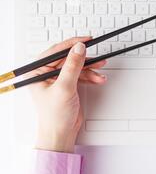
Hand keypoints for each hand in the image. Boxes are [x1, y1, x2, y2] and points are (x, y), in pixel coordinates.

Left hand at [30, 38, 106, 152]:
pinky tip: (98, 79)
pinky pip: (81, 75)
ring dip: (90, 70)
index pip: (55, 52)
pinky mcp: (68, 86)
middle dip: (85, 60)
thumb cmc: (54, 116)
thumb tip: (78, 49)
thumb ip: (73, 66)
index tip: (85, 41)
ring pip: (77, 67)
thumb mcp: (64, 87)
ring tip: (100, 72)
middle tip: (97, 57)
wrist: (61, 133)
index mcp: (37, 71)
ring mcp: (57, 80)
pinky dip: (90, 77)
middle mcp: (46, 74)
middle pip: (68, 59)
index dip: (72, 45)